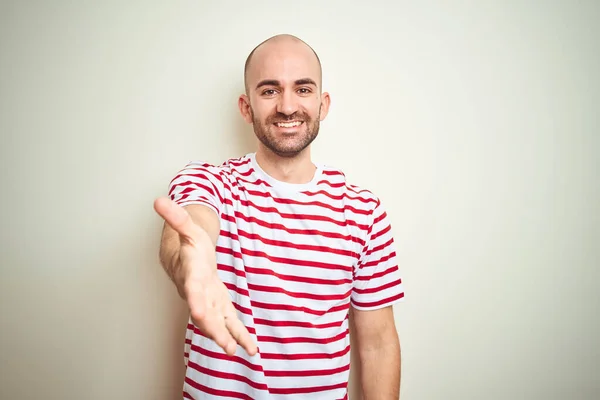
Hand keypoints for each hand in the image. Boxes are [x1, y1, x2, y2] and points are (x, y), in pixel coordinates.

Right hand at [154, 197, 257, 356]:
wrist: (185, 261)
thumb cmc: (188, 245)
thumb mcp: (186, 228)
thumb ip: (176, 217)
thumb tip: (159, 199)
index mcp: (190, 274)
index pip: (192, 288)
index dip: (195, 300)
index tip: (199, 313)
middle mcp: (198, 293)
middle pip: (204, 313)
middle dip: (212, 328)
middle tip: (222, 344)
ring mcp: (208, 303)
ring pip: (216, 323)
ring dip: (225, 337)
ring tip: (235, 351)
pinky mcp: (220, 307)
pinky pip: (229, 325)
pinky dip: (240, 337)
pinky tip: (251, 350)